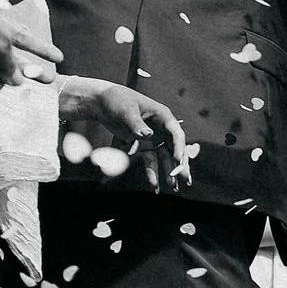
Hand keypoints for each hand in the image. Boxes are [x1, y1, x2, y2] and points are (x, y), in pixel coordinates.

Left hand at [56, 76, 190, 189]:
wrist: (100, 102)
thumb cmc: (116, 100)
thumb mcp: (126, 110)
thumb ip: (136, 124)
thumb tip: (146, 135)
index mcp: (162, 115)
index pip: (176, 133)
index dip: (179, 147)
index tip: (178, 161)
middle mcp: (161, 128)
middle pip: (174, 148)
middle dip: (180, 164)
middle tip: (185, 179)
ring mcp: (152, 137)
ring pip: (164, 157)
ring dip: (168, 172)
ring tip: (173, 187)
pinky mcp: (141, 144)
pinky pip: (149, 160)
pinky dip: (152, 172)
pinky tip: (154, 186)